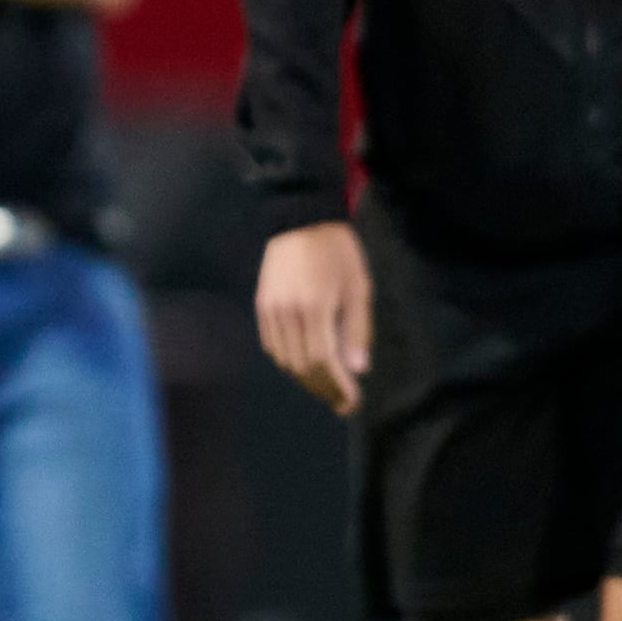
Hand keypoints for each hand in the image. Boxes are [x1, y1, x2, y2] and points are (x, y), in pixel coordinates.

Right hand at [254, 220, 371, 412]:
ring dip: (307, 379)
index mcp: (316, 307)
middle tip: (342, 401)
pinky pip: (273, 346)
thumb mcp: (359, 287)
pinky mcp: (262, 305)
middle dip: (324, 389)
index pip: (324, 361)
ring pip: (286, 360)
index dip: (338, 386)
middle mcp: (289, 312)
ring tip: (328, 385)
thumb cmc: (338, 252)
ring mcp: (271, 309)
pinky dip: (290, 361)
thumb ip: (358, 329)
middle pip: (303, 367)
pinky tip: (307, 363)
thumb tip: (357, 369)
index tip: (352, 401)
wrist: (301, 218)